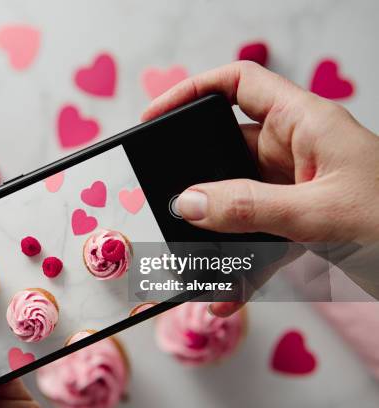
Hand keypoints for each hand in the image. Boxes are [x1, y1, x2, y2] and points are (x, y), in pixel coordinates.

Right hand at [142, 61, 378, 314]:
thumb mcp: (321, 215)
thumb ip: (250, 208)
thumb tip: (188, 203)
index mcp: (305, 123)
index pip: (238, 84)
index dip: (192, 91)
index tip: (155, 117)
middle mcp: (296, 149)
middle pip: (226, 151)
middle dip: (197, 183)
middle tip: (171, 209)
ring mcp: (297, 186)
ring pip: (238, 201)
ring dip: (218, 236)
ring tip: (203, 269)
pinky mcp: (302, 220)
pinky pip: (257, 236)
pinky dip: (241, 264)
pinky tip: (230, 293)